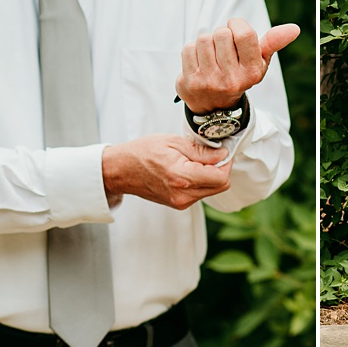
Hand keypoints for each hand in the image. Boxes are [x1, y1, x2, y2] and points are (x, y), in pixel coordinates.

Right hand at [102, 135, 231, 209]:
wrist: (121, 170)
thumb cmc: (142, 152)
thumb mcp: (173, 142)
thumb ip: (201, 151)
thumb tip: (223, 155)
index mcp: (182, 178)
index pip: (221, 178)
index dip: (226, 163)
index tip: (222, 151)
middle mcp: (183, 195)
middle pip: (221, 186)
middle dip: (221, 169)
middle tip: (211, 154)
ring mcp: (181, 202)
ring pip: (212, 190)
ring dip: (210, 175)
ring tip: (194, 161)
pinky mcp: (179, 204)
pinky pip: (200, 193)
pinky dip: (201, 181)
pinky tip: (188, 169)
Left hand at [175, 19, 299, 113]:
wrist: (215, 106)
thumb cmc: (239, 74)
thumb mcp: (259, 61)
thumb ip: (274, 42)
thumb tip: (295, 28)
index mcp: (252, 72)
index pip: (244, 34)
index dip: (237, 24)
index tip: (235, 29)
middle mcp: (232, 79)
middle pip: (221, 34)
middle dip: (221, 34)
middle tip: (223, 47)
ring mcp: (210, 82)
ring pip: (203, 39)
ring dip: (206, 42)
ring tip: (211, 55)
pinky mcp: (190, 82)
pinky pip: (188, 49)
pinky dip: (192, 51)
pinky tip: (199, 62)